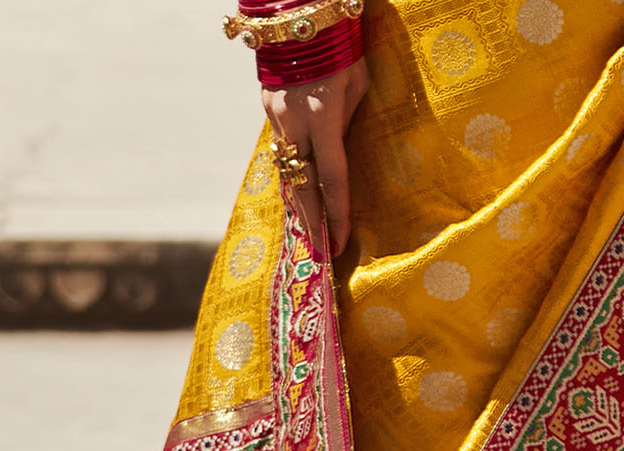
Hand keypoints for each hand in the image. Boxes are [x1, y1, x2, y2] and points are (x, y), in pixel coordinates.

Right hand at [262, 59, 369, 259]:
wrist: (299, 10)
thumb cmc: (340, 44)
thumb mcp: (355, 84)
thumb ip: (347, 123)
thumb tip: (338, 154)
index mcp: (322, 117)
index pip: (332, 179)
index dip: (337, 215)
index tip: (340, 244)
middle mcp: (293, 121)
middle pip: (300, 185)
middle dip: (310, 222)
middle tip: (318, 253)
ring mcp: (275, 115)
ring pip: (286, 169)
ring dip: (298, 201)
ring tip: (309, 231)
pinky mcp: (267, 107)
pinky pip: (282, 147)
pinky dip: (291, 172)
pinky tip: (299, 191)